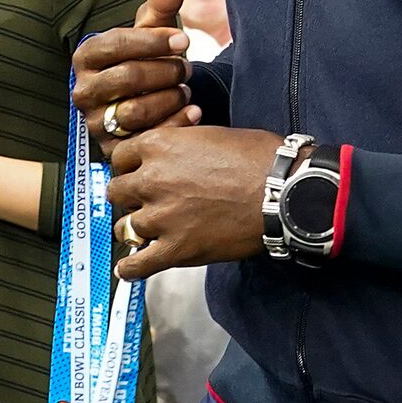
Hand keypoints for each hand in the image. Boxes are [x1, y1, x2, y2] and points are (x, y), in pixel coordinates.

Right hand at [72, 0, 200, 141]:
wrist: (154, 102)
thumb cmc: (151, 59)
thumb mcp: (156, 30)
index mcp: (87, 56)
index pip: (115, 45)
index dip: (152, 42)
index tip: (184, 41)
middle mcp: (83, 92)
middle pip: (126, 79)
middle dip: (165, 72)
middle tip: (187, 68)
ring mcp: (95, 124)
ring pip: (134, 112)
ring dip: (170, 98)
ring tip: (186, 89)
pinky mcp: (113, 151)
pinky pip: (145, 140)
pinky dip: (175, 124)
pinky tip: (194, 111)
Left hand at [105, 125, 278, 278]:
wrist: (285, 192)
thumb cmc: (260, 158)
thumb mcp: (214, 134)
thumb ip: (184, 143)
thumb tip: (176, 150)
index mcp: (161, 145)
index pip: (121, 156)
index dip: (130, 165)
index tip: (139, 172)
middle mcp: (152, 179)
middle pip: (116, 191)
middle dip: (130, 196)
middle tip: (146, 201)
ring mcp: (161, 217)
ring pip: (124, 227)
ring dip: (134, 229)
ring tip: (148, 232)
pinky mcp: (176, 249)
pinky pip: (137, 265)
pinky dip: (131, 268)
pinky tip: (130, 267)